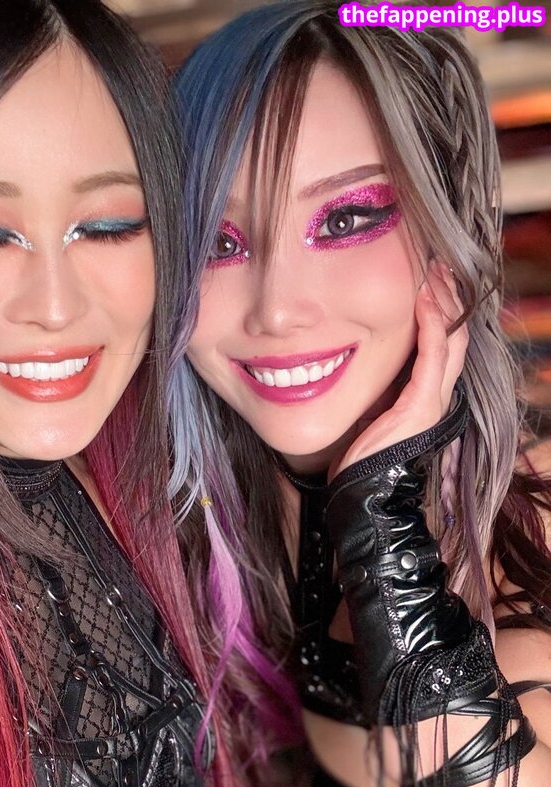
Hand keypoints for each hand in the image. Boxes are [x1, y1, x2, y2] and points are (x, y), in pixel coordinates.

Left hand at [331, 260, 467, 478]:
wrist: (361, 494)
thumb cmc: (358, 456)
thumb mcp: (369, 409)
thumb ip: (377, 384)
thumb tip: (363, 356)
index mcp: (425, 394)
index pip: (445, 342)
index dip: (443, 309)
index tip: (431, 277)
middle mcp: (437, 395)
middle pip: (456, 334)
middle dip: (450, 297)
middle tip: (438, 263)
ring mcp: (433, 401)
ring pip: (453, 339)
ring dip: (444, 302)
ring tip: (436, 271)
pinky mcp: (422, 406)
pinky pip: (435, 356)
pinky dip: (433, 325)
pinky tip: (426, 300)